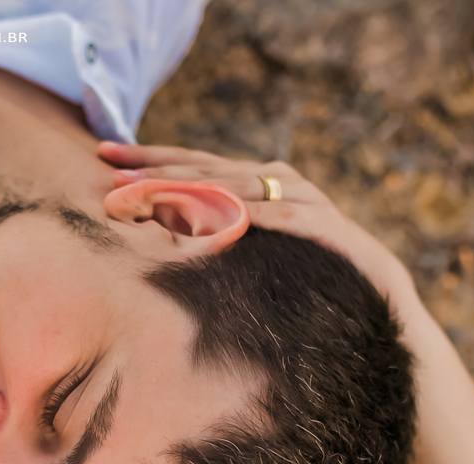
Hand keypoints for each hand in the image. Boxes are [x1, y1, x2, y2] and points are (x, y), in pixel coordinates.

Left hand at [99, 141, 422, 314]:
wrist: (371, 300)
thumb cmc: (297, 280)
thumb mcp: (240, 255)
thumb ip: (203, 237)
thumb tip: (142, 235)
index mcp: (250, 184)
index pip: (191, 164)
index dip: (147, 159)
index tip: (103, 152)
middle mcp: (273, 180)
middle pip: (205, 167)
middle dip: (155, 168)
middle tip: (111, 170)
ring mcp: (298, 198)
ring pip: (233, 186)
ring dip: (188, 187)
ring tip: (144, 191)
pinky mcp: (321, 224)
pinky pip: (277, 215)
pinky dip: (245, 213)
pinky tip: (214, 214)